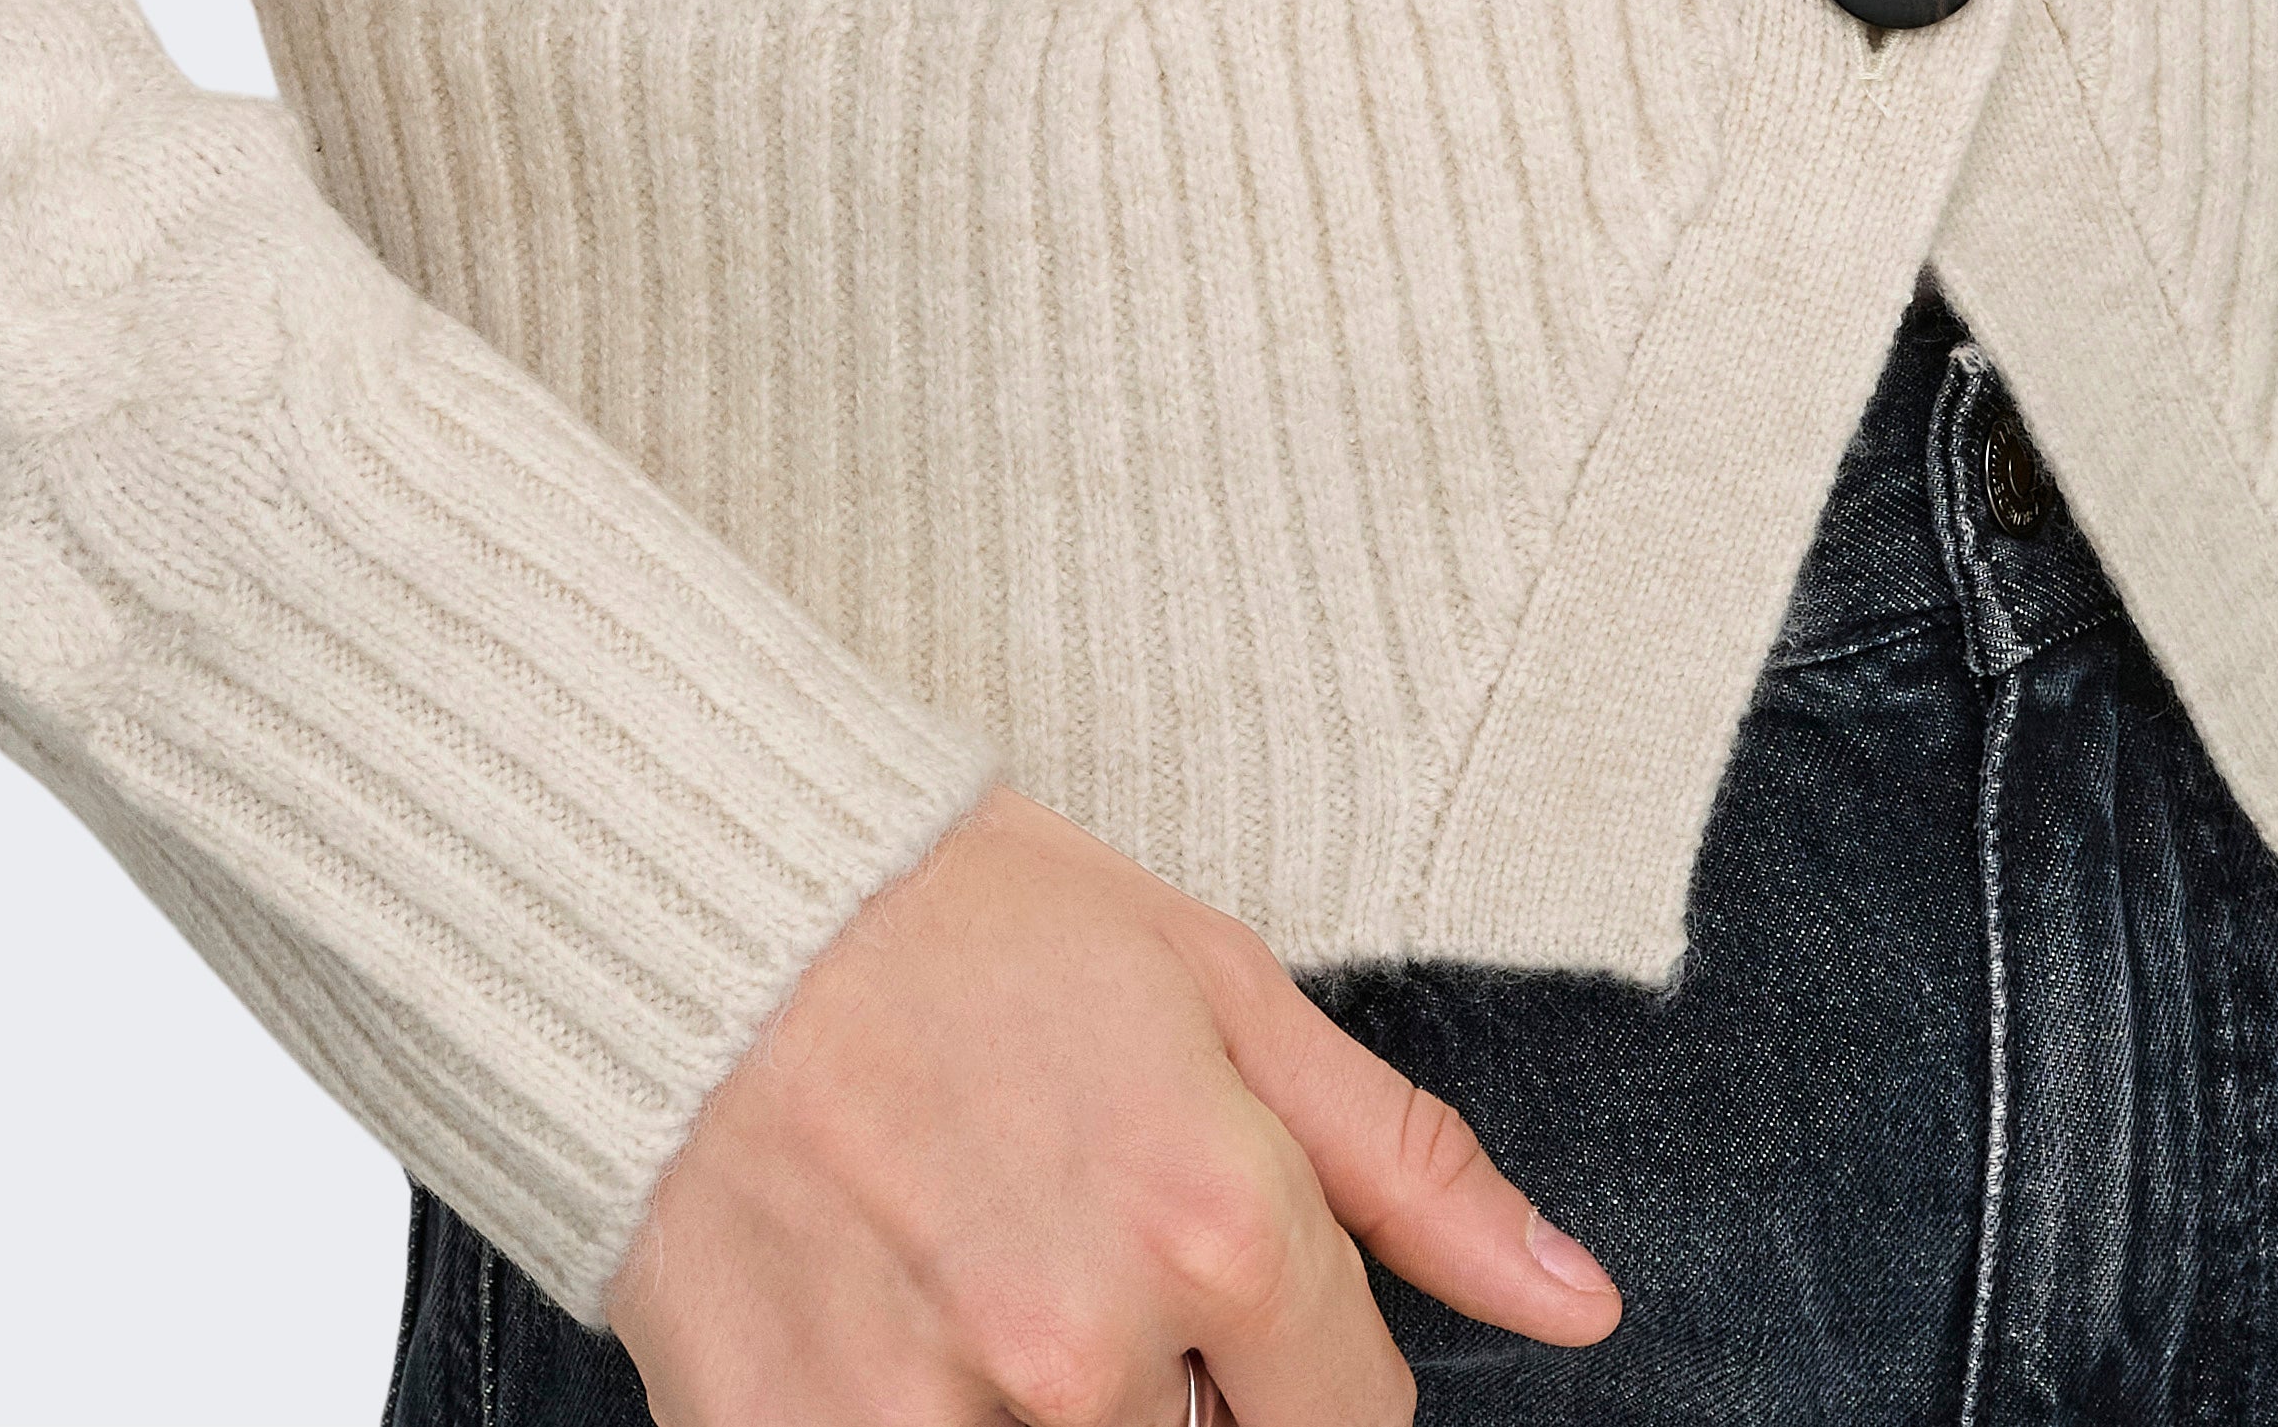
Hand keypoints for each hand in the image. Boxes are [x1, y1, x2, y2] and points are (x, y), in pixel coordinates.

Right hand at [597, 779, 1623, 1421]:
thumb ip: (1407, 1169)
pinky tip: (896, 1322)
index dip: (1301, 1361)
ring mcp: (937, 1424)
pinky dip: (930, 1414)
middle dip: (1176, 1391)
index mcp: (1213, 1220)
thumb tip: (1577, 1300)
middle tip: (1080, 1263)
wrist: (700, 903)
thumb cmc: (962, 922)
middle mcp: (1088, 1350)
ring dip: (1054, 1404)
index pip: (1354, 1420)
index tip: (1227, 1300)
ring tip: (981, 1278)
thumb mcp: (1220, 990)